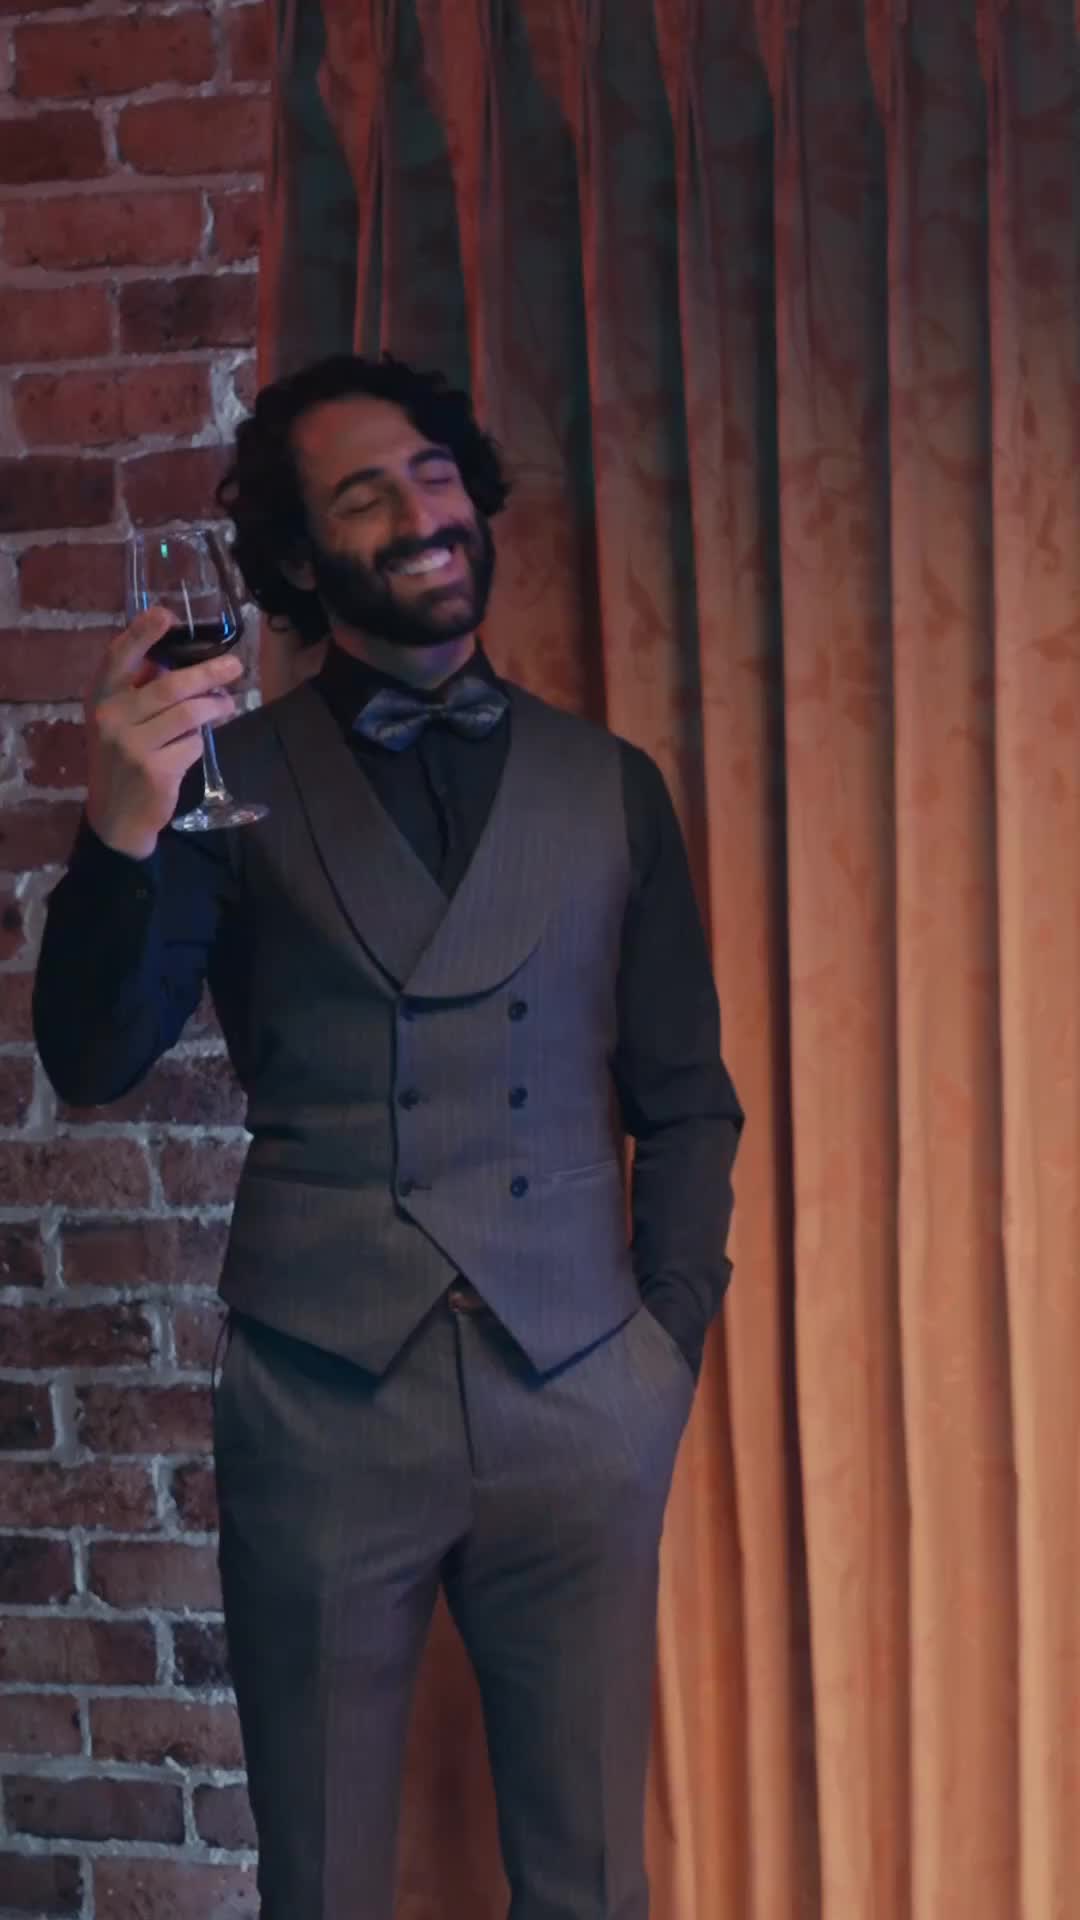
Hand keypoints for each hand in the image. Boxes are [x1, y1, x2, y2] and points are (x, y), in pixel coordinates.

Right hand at [85, 608, 244, 860]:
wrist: (115, 817)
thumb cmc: (122, 758)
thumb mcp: (119, 721)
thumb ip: (141, 691)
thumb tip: (188, 662)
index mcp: (100, 697)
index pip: (119, 656)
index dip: (142, 633)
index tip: (166, 614)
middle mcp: (111, 717)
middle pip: (170, 685)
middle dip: (208, 673)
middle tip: (235, 666)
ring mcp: (131, 745)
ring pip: (188, 714)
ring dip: (214, 707)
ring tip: (227, 705)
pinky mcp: (154, 770)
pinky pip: (191, 745)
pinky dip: (198, 743)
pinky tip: (193, 747)